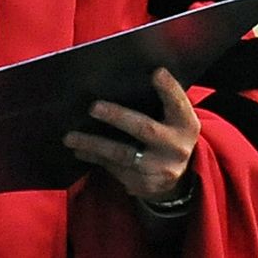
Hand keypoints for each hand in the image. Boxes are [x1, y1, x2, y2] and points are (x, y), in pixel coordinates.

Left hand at [62, 68, 200, 202]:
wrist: (179, 180)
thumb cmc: (170, 136)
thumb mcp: (176, 119)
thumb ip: (164, 100)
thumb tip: (138, 74)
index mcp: (186, 124)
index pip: (179, 103)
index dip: (169, 89)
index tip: (156, 73)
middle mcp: (176, 148)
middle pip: (145, 130)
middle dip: (118, 117)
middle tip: (93, 107)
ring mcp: (160, 169)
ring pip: (122, 155)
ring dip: (94, 145)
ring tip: (71, 137)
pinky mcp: (143, 184)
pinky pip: (114, 169)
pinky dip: (95, 158)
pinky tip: (80, 150)